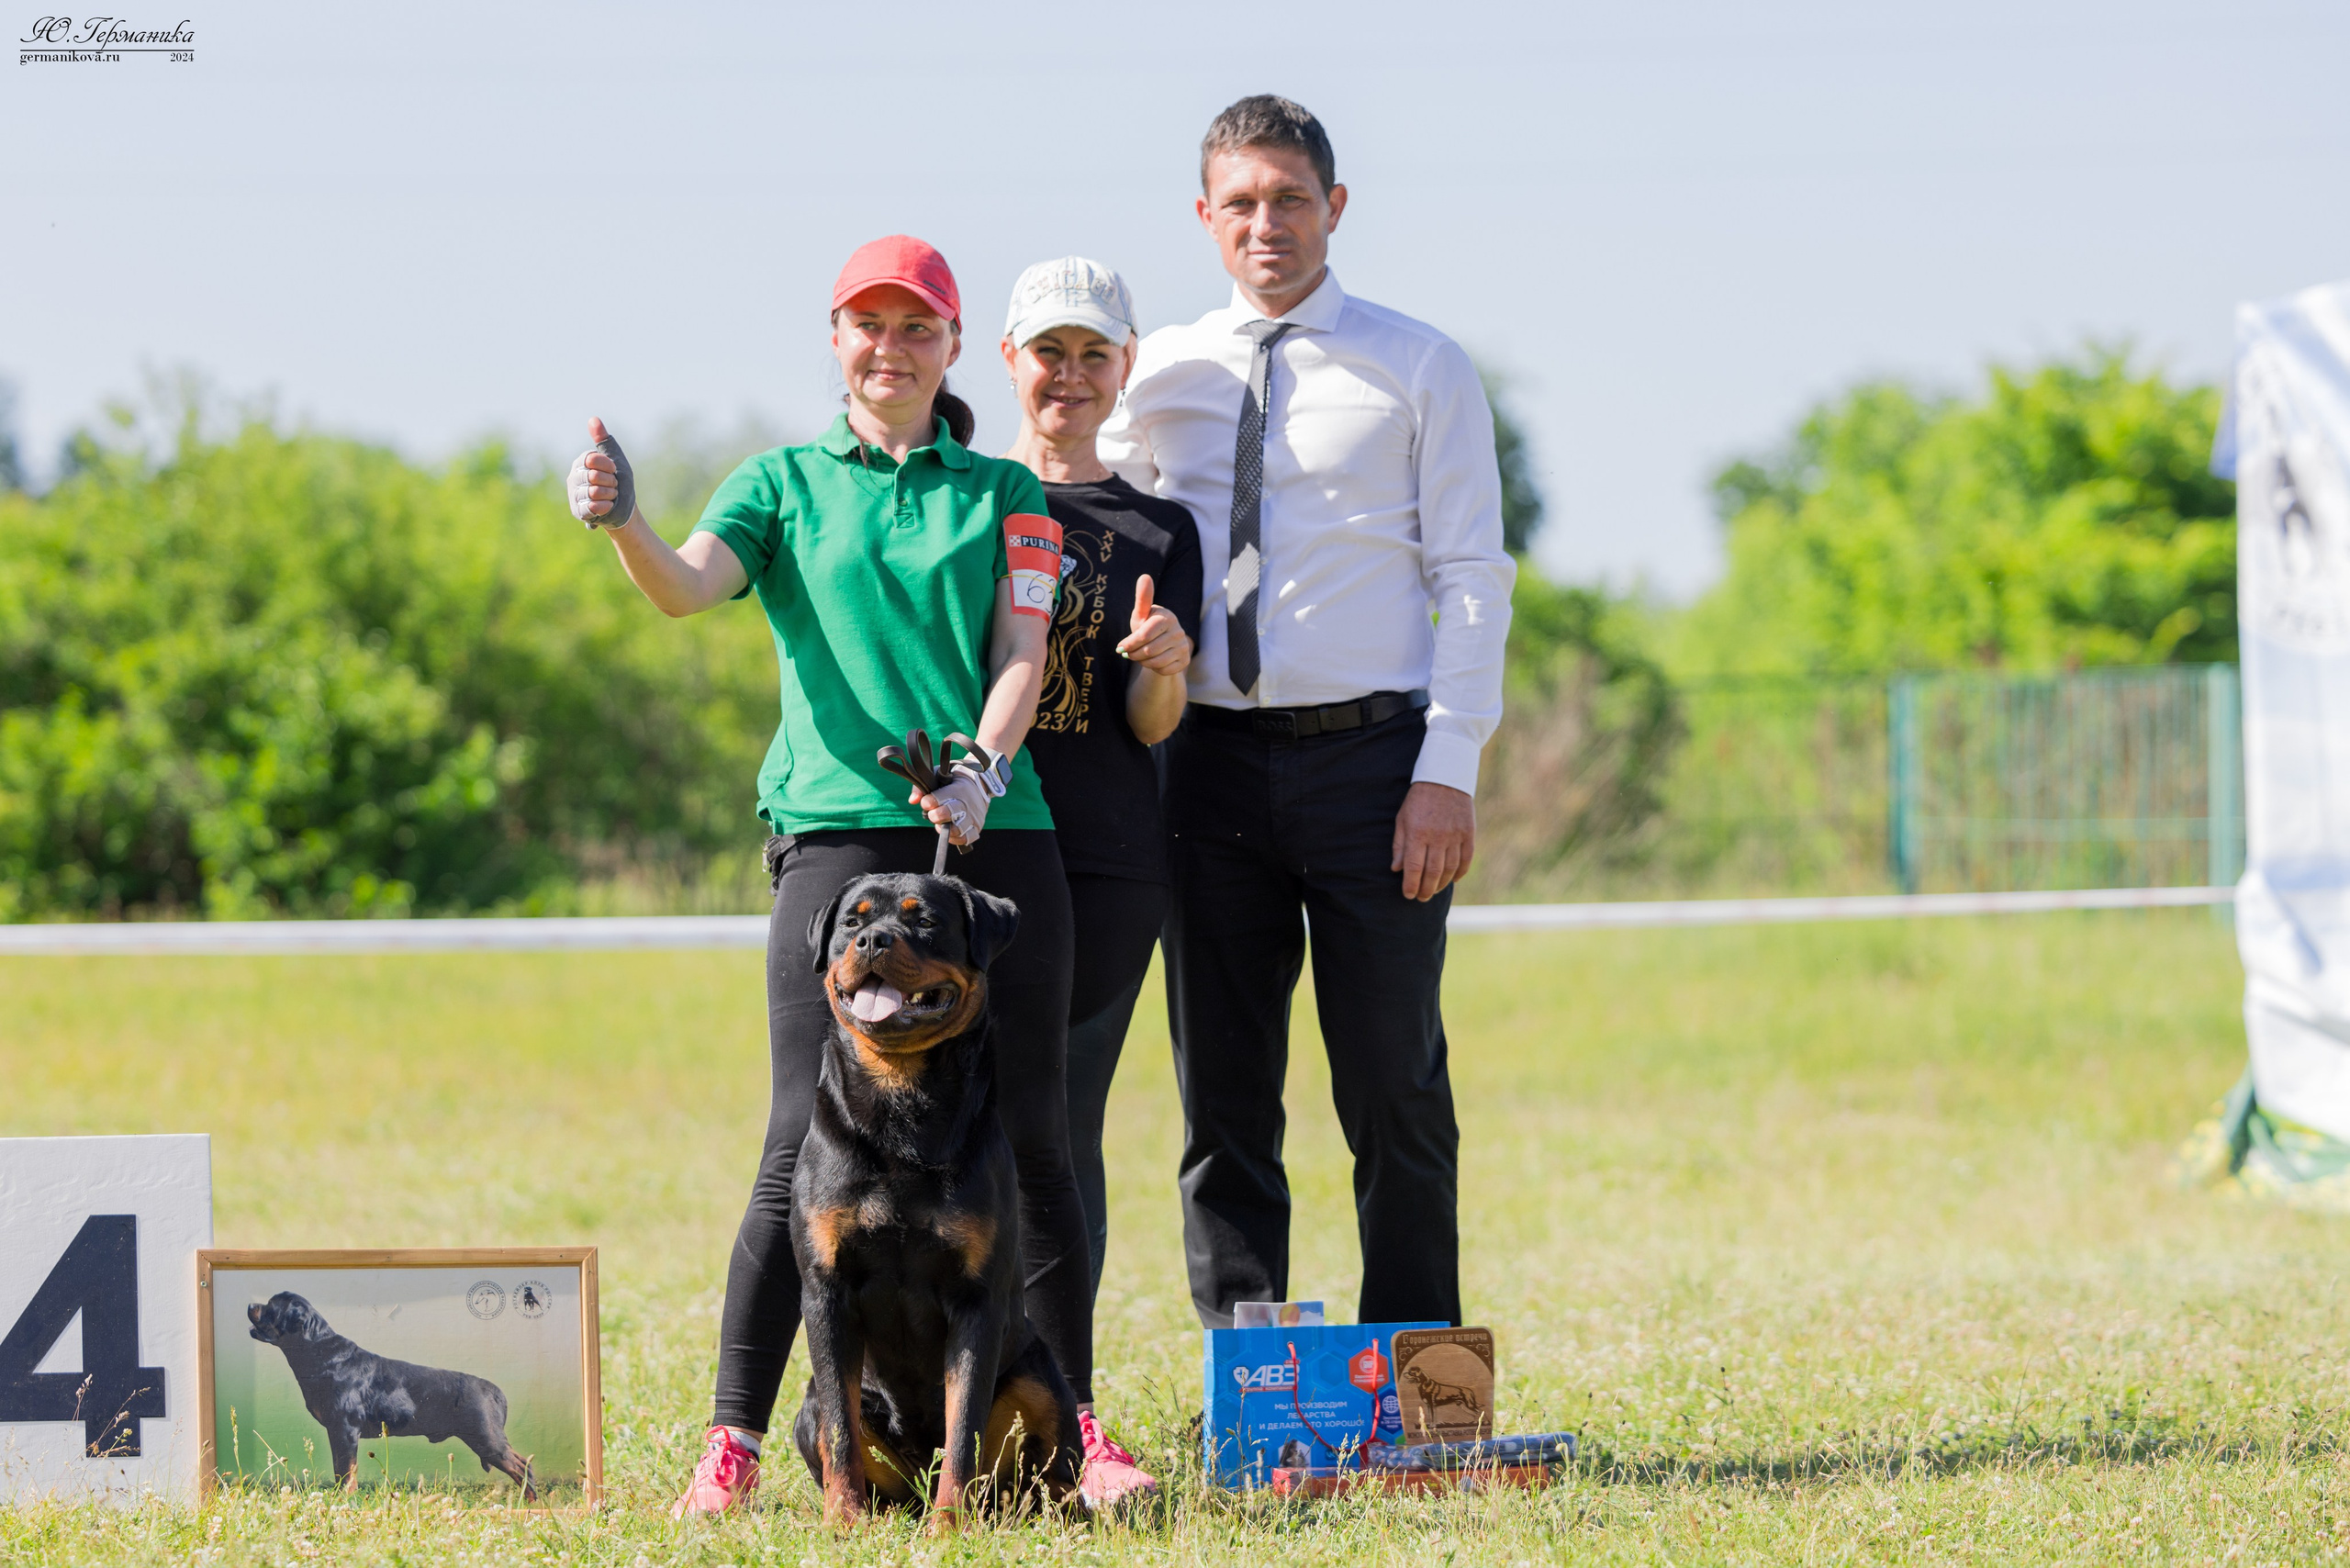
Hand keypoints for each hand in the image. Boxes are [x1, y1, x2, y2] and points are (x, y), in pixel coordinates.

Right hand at [568, 416, 637, 528]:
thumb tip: (593, 419)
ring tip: (609, 496)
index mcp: (581, 462)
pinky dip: (605, 507)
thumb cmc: (620, 481)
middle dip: (610, 482)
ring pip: (594, 492)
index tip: (613, 470)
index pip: (593, 459)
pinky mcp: (578, 511)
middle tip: (612, 485)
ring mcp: (574, 494)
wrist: (626, 507)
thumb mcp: (616, 458)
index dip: (608, 466)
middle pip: (593, 476)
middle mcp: (573, 477)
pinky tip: (606, 506)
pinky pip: (592, 507)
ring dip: (609, 495)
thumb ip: (604, 440)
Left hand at [912, 775, 989, 846]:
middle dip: (935, 815)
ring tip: (940, 824)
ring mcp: (972, 817)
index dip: (927, 802)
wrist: (979, 786)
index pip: (937, 798)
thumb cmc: (953, 782)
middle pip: (948, 813)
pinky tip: (950, 833)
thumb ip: (922, 787)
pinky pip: (966, 838)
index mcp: (956, 789)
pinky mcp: (976, 827)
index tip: (926, 802)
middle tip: (933, 814)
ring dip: (945, 829)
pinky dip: (956, 839)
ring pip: (958, 829)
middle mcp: (965, 804)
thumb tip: (912, 801)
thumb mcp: (938, 776)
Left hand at [1115, 574, 1191, 674]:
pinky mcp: (1185, 660)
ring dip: (1142, 662)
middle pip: (1148, 650)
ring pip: (1155, 662)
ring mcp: (1184, 646)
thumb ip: (1142, 598)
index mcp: (1167, 617)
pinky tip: (1153, 661)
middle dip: (1134, 654)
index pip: (1144, 635)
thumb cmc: (1147, 626)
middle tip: (1129, 653)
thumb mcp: (1141, 614)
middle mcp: (1179, 631)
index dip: (1130, 643)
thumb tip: (1144, 576)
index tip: (1120, 647)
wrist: (1161, 643)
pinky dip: (1154, 669)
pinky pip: (1164, 670)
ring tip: (1139, 656)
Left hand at [1391, 782, 1474, 900]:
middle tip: (1421, 898)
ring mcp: (1455, 835)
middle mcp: (1437, 836)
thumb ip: (1399, 845)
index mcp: (1417, 833)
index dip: (1411, 885)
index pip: (1414, 867)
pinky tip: (1453, 879)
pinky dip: (1460, 873)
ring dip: (1442, 884)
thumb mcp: (1402, 819)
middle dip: (1426, 889)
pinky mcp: (1468, 833)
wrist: (1444, 779)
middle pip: (1433, 872)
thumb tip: (1397, 869)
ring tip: (1434, 890)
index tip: (1408, 895)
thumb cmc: (1418, 800)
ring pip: (1450, 869)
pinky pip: (1466, 859)